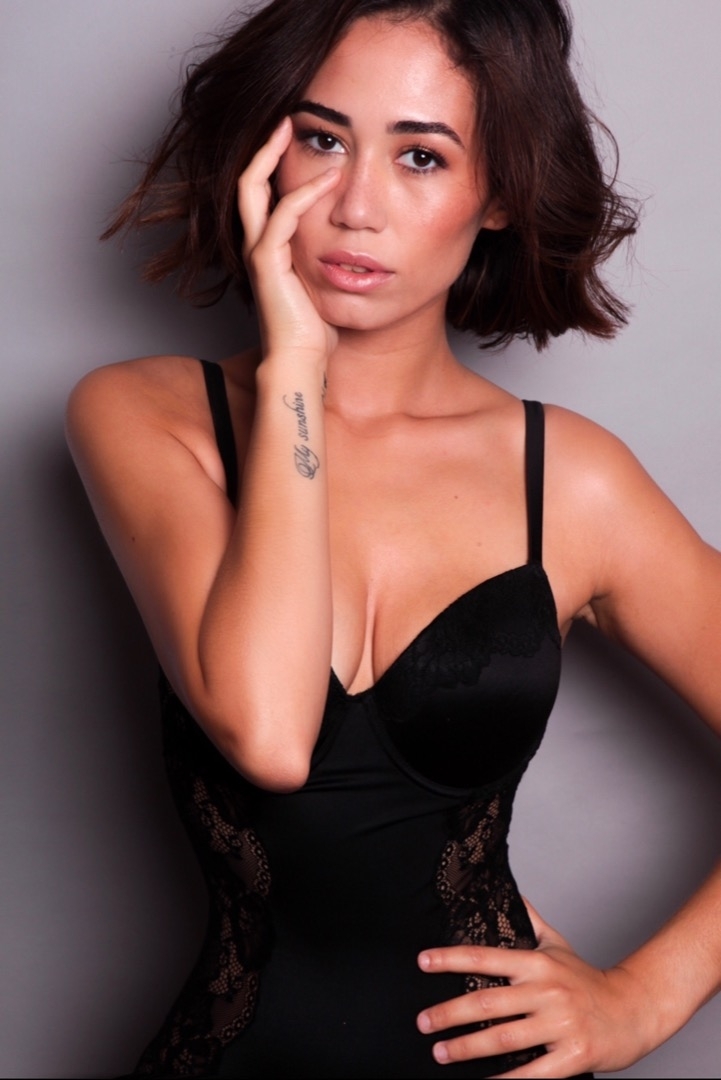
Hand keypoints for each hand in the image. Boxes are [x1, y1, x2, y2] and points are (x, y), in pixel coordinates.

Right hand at [238, 117, 341, 365]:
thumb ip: (330, 260)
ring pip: (254, 188)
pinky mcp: (268, 262)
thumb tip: (357, 247)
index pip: (262, 194)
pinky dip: (306, 193)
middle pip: (247, 181)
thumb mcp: (325, 285)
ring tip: (295, 129)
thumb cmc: (316, 332)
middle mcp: (257, 245)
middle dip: (264, 147)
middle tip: (286, 118)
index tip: (296, 137)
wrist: (300, 361)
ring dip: (275, 156)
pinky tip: (329, 179)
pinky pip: (284, 215)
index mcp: (268, 249)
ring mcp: (259, 252)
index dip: (273, 163)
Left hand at [416, 899, 653, 1076]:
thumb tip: (510, 892)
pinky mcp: (573, 1056)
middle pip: (487, 1001)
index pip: (485, 956)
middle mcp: (546, 990)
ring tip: (440, 1053)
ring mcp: (560, 1024)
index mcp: (537, 963)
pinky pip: (532, 1072)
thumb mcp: (558, 945)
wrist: (634, 1010)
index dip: (451, 959)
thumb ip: (530, 921)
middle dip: (449, 1013)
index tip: (423, 962)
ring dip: (467, 1047)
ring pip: (503, 1037)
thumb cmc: (588, 980)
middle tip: (422, 1022)